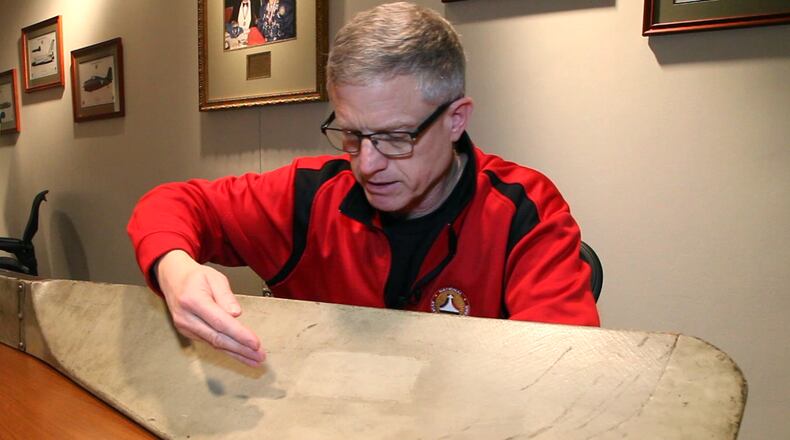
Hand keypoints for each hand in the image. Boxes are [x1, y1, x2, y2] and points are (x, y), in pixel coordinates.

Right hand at [156, 250, 264, 366]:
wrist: (172, 278)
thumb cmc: (195, 277)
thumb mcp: (215, 278)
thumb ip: (226, 296)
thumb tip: (236, 314)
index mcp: (193, 300)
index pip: (220, 322)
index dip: (239, 334)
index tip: (255, 343)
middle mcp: (186, 317)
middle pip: (217, 338)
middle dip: (241, 349)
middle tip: (259, 356)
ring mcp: (185, 327)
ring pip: (214, 344)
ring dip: (236, 353)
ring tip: (254, 359)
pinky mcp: (187, 332)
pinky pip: (210, 343)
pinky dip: (226, 349)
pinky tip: (240, 354)